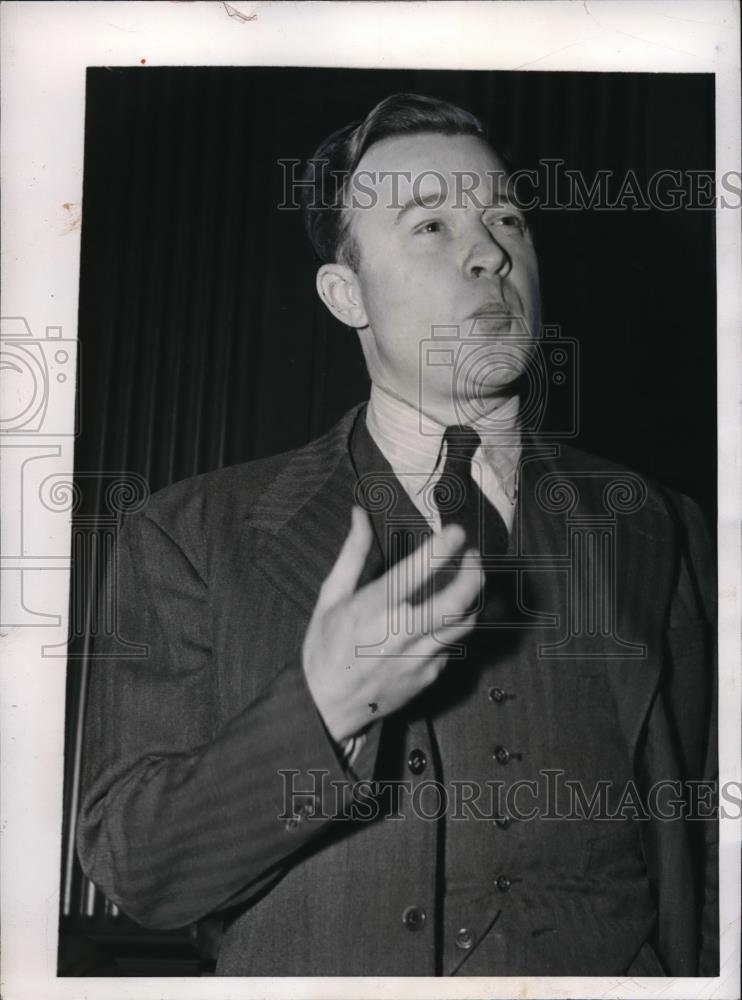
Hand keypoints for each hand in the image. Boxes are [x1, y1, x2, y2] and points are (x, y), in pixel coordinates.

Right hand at [302, 505, 482, 741]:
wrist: (326, 707)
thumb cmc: (325, 649)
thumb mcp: (331, 597)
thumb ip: (352, 554)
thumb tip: (360, 516)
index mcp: (374, 608)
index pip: (419, 571)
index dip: (444, 547)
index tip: (456, 532)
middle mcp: (402, 632)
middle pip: (458, 600)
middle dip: (474, 571)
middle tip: (472, 557)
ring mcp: (420, 657)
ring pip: (465, 623)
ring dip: (473, 598)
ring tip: (468, 582)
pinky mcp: (429, 675)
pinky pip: (452, 645)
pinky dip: (453, 627)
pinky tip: (443, 617)